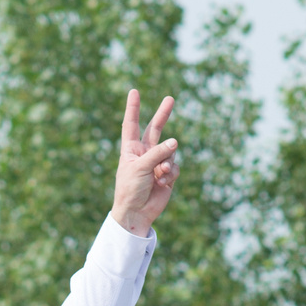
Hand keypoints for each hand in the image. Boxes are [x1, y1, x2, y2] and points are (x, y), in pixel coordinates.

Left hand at [110, 89, 178, 235]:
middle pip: (155, 129)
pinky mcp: (167, 174)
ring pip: (170, 152)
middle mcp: (144, 153)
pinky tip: (162, 183)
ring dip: (166, 163)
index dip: (133, 108)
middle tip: (170, 98)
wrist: (136, 213)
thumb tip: (175, 142)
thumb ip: (157, 153)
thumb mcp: (140, 167)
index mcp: (131, 149)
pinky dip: (170, 174)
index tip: (134, 92)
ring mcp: (157, 163)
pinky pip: (174, 167)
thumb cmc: (130, 189)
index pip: (132, 124)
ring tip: (159, 175)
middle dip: (163, 114)